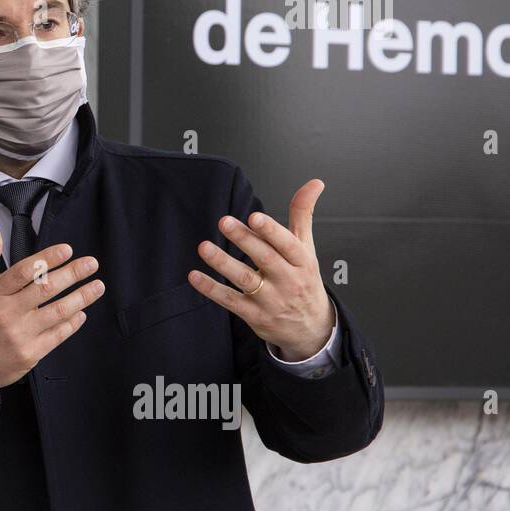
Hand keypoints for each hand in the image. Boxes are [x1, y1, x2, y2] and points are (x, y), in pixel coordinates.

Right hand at [0, 225, 104, 407]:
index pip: (24, 271)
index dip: (48, 259)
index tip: (67, 250)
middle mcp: (6, 313)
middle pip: (45, 289)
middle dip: (72, 274)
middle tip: (91, 264)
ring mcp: (19, 335)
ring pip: (58, 312)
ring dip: (82, 298)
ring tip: (97, 286)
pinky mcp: (30, 354)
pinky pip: (58, 335)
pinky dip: (73, 323)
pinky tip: (82, 312)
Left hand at [187, 178, 333, 361]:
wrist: (310, 328)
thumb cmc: (304, 279)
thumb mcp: (307, 248)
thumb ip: (303, 214)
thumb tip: (315, 182)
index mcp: (302, 261)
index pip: (287, 244)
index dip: (271, 231)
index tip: (253, 217)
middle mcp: (288, 281)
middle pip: (265, 259)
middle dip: (244, 240)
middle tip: (224, 221)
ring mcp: (271, 300)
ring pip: (246, 280)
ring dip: (224, 263)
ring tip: (204, 247)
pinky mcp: (254, 315)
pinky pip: (230, 301)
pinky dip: (212, 289)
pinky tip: (194, 276)